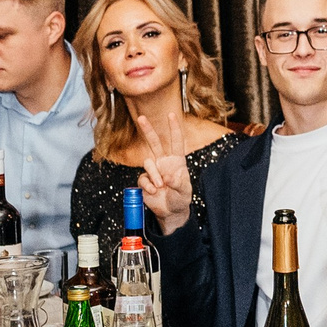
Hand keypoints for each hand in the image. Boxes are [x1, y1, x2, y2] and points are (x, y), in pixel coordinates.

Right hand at [134, 114, 193, 233]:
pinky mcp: (144, 181)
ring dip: (154, 174)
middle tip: (141, 118)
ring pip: (147, 162)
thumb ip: (179, 183)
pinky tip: (154, 191)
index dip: (174, 128)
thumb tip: (169, 176)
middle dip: (148, 130)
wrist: (171, 212)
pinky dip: (148, 185)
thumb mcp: (185, 192)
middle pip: (155, 143)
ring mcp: (153, 171)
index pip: (176, 141)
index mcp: (177, 161)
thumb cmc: (181, 198)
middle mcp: (163, 163)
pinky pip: (142, 178)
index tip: (172, 114)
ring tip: (160, 186)